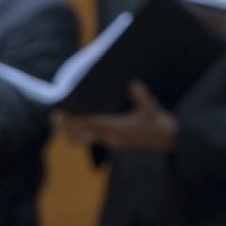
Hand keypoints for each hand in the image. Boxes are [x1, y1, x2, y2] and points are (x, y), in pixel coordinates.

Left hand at [53, 80, 177, 151]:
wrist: (169, 141)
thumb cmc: (161, 124)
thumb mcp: (153, 109)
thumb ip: (142, 96)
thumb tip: (133, 82)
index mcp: (118, 128)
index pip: (89, 125)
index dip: (72, 121)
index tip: (59, 114)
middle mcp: (111, 137)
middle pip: (82, 134)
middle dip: (67, 127)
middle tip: (56, 117)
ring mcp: (112, 141)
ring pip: (85, 139)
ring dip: (73, 132)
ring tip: (63, 122)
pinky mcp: (114, 143)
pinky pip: (93, 139)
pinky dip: (83, 134)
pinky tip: (80, 126)